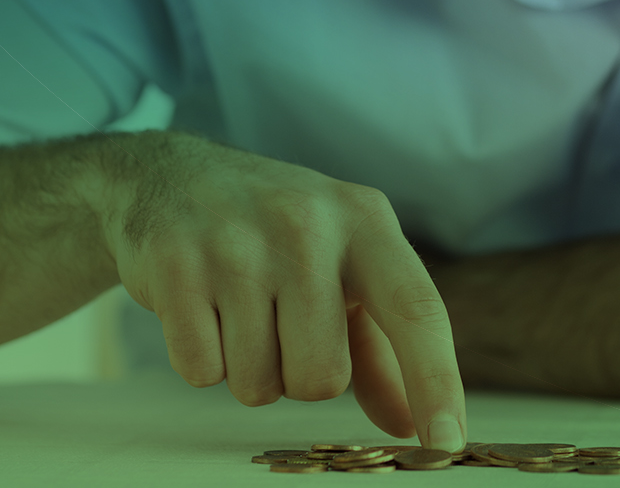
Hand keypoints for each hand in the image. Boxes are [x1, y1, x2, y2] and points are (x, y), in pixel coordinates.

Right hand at [96, 131, 465, 451]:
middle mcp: (308, 223)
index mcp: (366, 220)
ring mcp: (237, 241)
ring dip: (249, 369)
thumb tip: (411, 425)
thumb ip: (380, 350)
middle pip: (324, 376)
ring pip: (259, 383)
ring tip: (238, 310)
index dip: (436, 382)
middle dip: (301, 376)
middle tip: (281, 326)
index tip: (447, 444)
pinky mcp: (176, 262)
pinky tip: (201, 307)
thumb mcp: (342, 268)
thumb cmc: (276, 235)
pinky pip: (201, 369)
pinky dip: (202, 359)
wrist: (172, 175)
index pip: (416, 310)